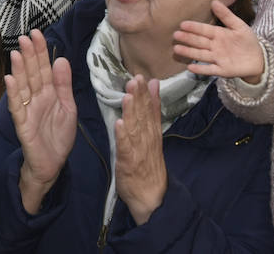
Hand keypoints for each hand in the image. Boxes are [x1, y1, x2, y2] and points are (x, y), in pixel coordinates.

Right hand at [8, 30, 77, 213]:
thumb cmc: (59, 136)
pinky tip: (10, 80)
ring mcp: (27, 110)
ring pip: (23, 87)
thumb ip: (64, 85)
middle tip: (25, 37)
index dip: (40, 51)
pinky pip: (17, 108)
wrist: (52, 164)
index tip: (37, 33)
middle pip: (32, 74)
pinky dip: (13, 94)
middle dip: (29, 55)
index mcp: (48, 93)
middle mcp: (36, 98)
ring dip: (19, 71)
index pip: (44, 68)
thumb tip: (61, 59)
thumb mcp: (68, 107)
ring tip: (17, 53)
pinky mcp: (22, 125)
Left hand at [114, 76, 168, 224]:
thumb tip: (154, 85)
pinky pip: (125, 147)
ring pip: (135, 128)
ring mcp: (138, 150)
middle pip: (143, 116)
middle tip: (135, 80)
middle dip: (139, 97)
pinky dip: (123, 135)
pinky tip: (119, 123)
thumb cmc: (148, 164)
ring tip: (128, 96)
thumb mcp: (154, 134)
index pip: (150, 110)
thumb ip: (153, 109)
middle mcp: (147, 139)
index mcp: (152, 132)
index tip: (142, 77)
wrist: (151, 196)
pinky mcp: (128, 161)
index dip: (146, 94)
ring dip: (132, 113)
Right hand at [172, 0, 265, 82]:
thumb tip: (214, 1)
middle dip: (187, 38)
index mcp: (218, 34)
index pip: (204, 30)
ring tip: (177, 49)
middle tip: (175, 35)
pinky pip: (210, 70)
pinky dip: (200, 69)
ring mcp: (217, 59)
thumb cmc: (248, 41)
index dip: (194, 27)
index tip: (182, 24)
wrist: (259, 59)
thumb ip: (226, 15)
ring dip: (189, 52)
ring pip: (201, 55)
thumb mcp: (239, 26)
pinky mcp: (222, 70)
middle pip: (199, 42)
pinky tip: (190, 68)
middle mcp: (215, 46)